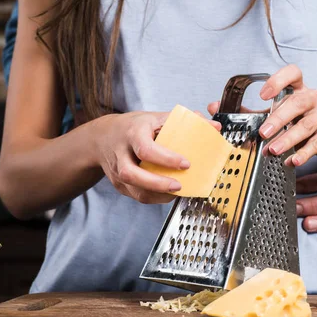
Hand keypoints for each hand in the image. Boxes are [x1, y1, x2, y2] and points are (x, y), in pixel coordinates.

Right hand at [93, 111, 219, 203]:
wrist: (103, 138)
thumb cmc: (134, 127)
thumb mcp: (156, 118)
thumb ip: (185, 121)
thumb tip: (214, 127)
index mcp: (132, 133)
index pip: (145, 149)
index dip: (166, 158)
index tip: (185, 163)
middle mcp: (121, 153)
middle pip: (131, 173)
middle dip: (157, 183)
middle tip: (179, 186)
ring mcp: (117, 171)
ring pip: (133, 189)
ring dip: (157, 194)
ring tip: (177, 192)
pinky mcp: (118, 184)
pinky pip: (136, 195)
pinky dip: (154, 198)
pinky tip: (168, 195)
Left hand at [258, 65, 316, 165]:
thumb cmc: (304, 122)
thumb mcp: (284, 115)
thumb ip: (260, 114)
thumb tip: (228, 110)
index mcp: (300, 89)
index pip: (293, 74)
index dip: (278, 81)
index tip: (263, 96)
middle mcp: (314, 97)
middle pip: (297, 103)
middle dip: (278, 119)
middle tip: (263, 133)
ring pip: (306, 125)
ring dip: (288, 139)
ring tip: (274, 150)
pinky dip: (304, 153)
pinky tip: (294, 160)